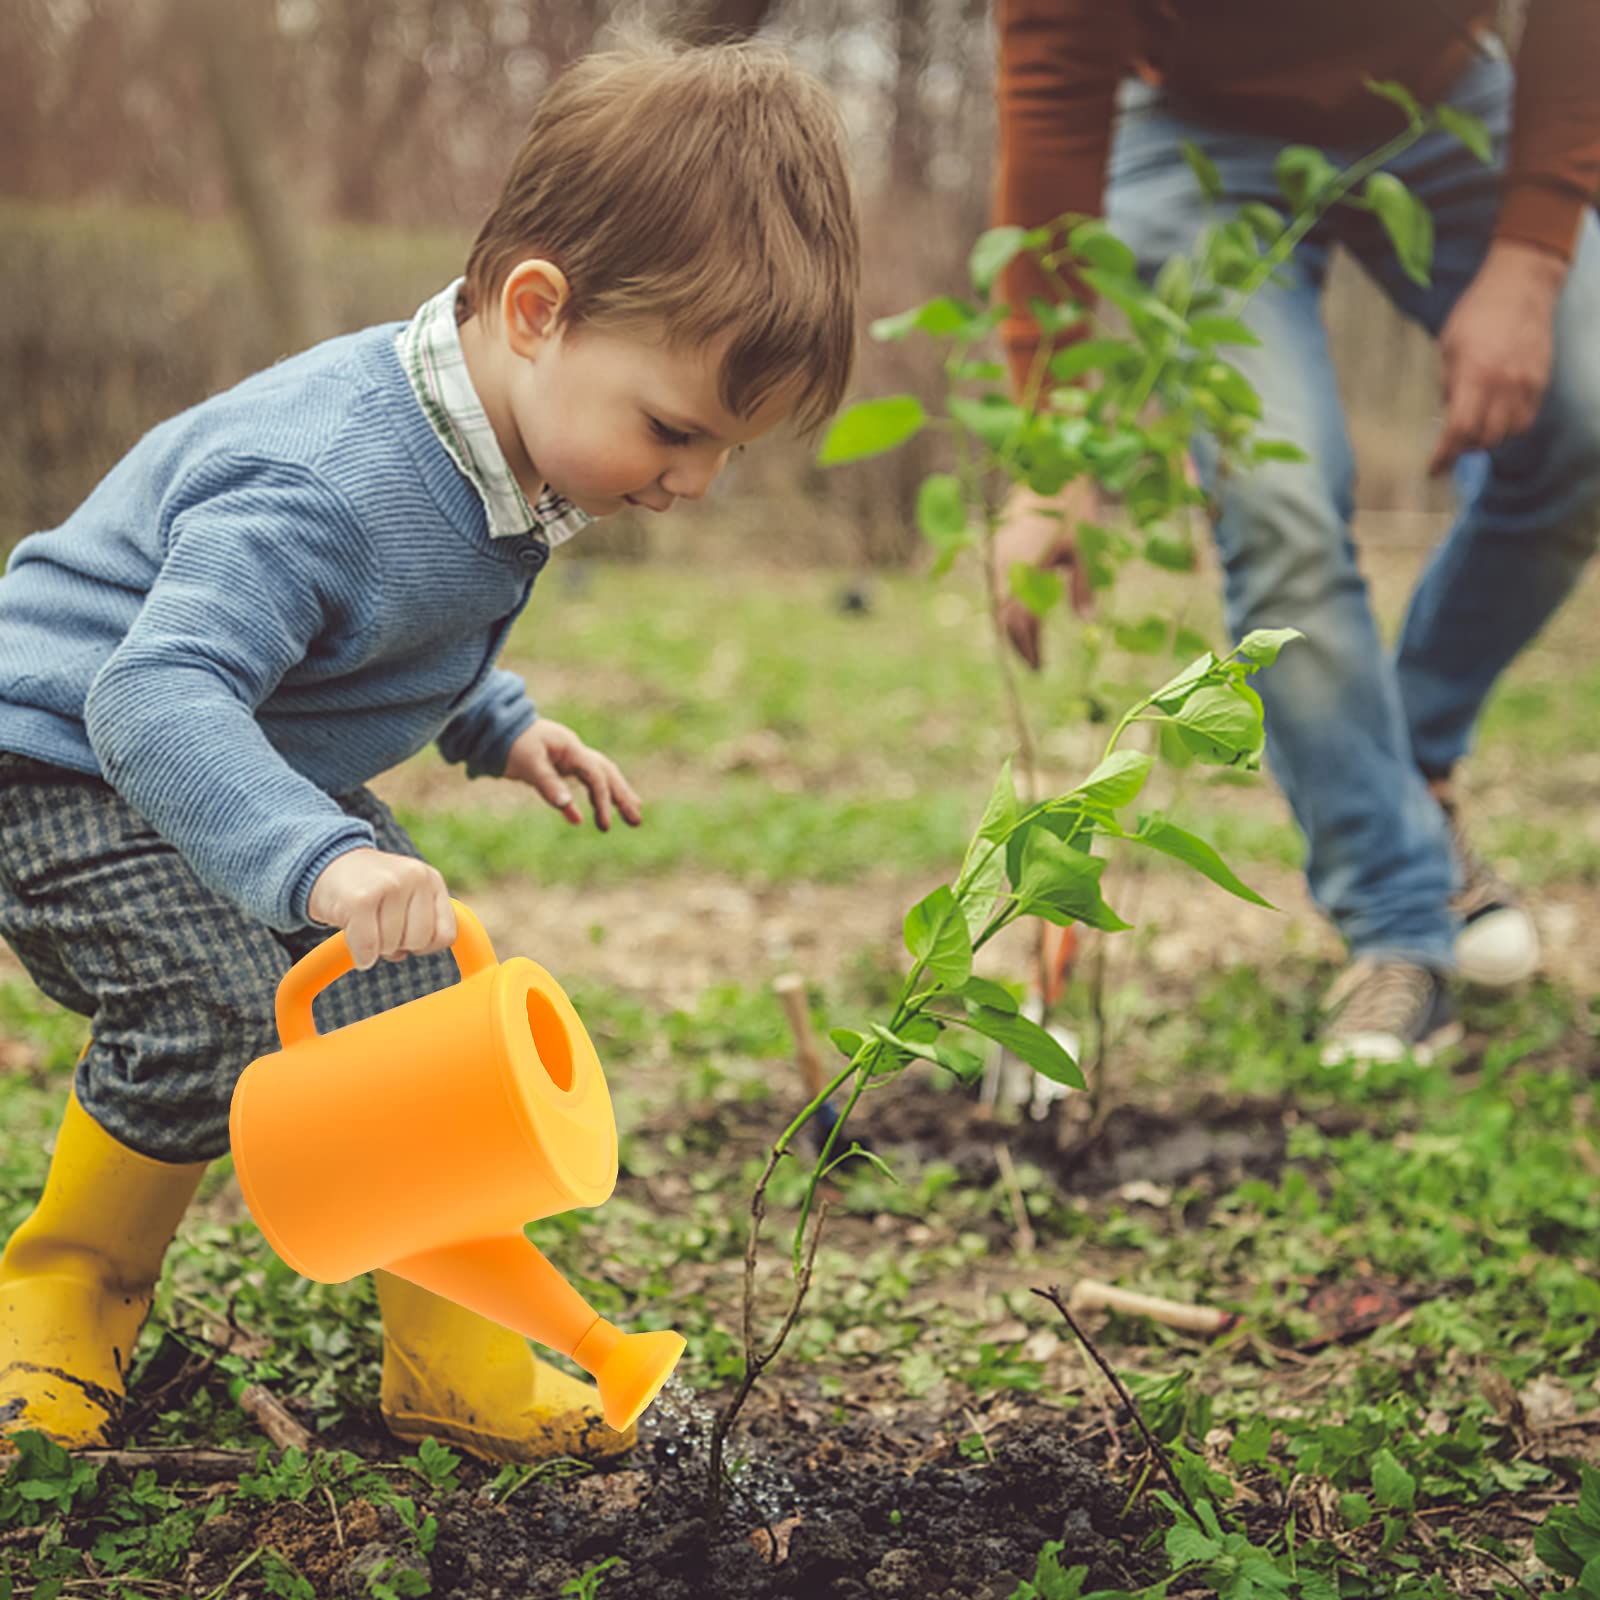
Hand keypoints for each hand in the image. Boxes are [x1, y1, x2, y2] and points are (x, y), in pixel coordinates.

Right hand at [307, 848, 455, 970]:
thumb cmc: (369, 890)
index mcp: (431, 880)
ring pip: (392, 946)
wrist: (325, 863)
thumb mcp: (406, 897)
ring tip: (364, 922)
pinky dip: (360, 955)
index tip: (403, 935)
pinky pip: (368, 947)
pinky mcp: (361, 899)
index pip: (445, 935)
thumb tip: (406, 955)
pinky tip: (353, 939)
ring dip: (375, 946)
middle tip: (378, 925)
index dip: (424, 946)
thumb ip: (420, 923)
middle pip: (419, 941)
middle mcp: (415, 877)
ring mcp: (389, 884)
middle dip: (397, 944)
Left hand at [503, 718, 641, 830]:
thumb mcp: (527, 763)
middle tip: (637, 822)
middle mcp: (573, 752)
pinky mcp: (555, 766)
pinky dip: (581, 801)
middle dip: (623, 797)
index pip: (595, 776)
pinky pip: (577, 784)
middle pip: (607, 774)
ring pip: (598, 778)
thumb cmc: (509, 742)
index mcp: (571, 748)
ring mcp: (566, 758)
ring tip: (631, 814)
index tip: (604, 826)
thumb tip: (567, 808)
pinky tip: (581, 820)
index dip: (603, 801)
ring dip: (614, 796)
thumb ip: (548, 784)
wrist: (489, 726)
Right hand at [991, 479, 1096, 670]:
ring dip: (1010, 626)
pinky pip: (996, 587)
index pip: (1020, 624)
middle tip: (1033, 663)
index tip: (1039, 668)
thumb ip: (1083, 587)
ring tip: (1026, 642)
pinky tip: (1021, 610)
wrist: (1048, 464)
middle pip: (1003, 618)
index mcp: (1024, 572)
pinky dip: (1006, 606)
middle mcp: (1003, 568)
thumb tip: (1085, 622)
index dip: (1029, 649)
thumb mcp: (1085, 548)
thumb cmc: (1074, 506)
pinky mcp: (997, 546)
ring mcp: (996, 557)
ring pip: (996, 603)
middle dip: (1017, 643)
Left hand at [1430, 239, 1565, 475]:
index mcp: (1475, 375)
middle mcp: (1504, 384)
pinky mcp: (1542, 380)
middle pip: (1485, 438)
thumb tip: (1447, 415)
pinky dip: (1509, 427)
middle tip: (1451, 444)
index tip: (1433, 469)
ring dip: (1488, 439)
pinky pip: (1526, 419)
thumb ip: (1448, 384)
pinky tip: (1496, 418)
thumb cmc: (1476, 312)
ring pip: (1508, 433)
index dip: (1444, 456)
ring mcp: (1527, 383)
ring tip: (1473, 430)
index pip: (1459, 429)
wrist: (1521, 286)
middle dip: (1464, 448)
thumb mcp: (1448, 347)